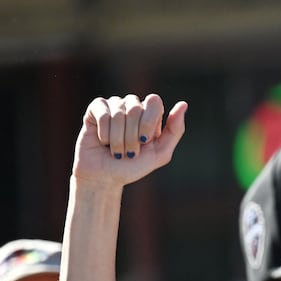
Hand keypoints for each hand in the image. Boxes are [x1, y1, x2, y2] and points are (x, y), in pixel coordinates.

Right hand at [72, 94, 186, 187]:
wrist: (104, 178)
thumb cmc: (132, 167)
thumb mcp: (159, 154)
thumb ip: (175, 131)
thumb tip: (183, 104)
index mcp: (151, 114)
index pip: (154, 102)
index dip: (148, 122)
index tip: (143, 142)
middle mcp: (133, 106)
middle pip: (136, 108)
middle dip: (132, 136)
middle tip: (129, 153)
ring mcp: (114, 105)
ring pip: (118, 113)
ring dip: (118, 139)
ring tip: (116, 151)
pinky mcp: (96, 108)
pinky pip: (103, 113)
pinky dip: (104, 133)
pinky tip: (103, 142)